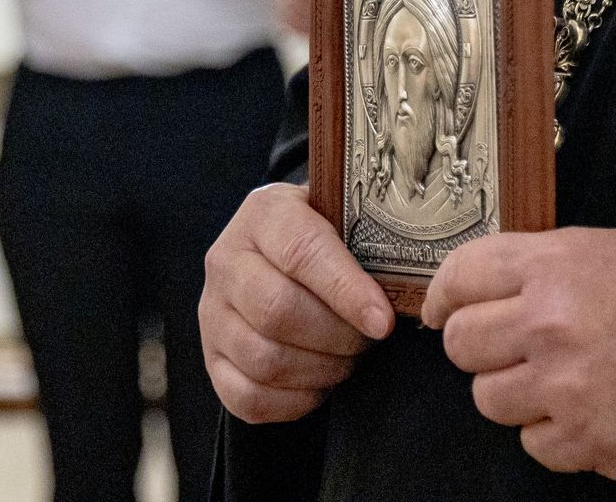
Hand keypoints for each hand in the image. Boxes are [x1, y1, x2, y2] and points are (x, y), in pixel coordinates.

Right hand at [201, 184, 393, 423]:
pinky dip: (295, 400)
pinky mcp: (212, 359)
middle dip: (337, 336)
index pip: (301, 253)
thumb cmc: (321, 236)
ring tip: (348, 358)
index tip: (383, 322)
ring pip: (265, 359)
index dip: (346, 292)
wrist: (274, 251)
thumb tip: (403, 286)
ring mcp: (212, 314)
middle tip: (369, 340)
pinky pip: (249, 397)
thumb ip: (363, 239)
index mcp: (263, 215)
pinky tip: (321, 382)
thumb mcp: (338, 216)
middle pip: (278, 311)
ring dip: (321, 369)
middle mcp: (226, 262)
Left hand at [422, 228, 615, 479]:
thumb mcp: (614, 248)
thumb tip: (491, 284)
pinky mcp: (583, 441)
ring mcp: (562, 388)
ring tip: (557, 380)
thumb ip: (547, 262)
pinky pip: (531, 444)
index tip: (443, 310)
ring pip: (488, 400)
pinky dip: (552, 433)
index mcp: (556, 266)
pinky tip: (586, 411)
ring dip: (514, 393)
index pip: (462, 274)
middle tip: (507, 348)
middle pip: (462, 344)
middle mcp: (548, 325)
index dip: (444, 294)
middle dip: (479, 347)